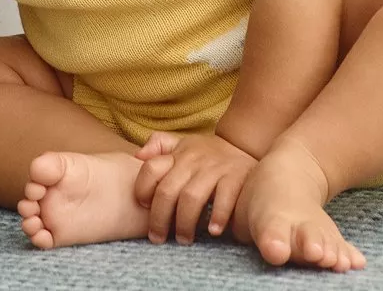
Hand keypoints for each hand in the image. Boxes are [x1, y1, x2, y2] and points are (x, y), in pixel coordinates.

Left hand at [133, 131, 256, 244]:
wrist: (244, 145)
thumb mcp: (182, 143)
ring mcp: (215, 168)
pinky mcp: (236, 177)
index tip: (144, 207)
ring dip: (185, 222)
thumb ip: (158, 145)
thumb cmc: (207, 152)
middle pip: (168, 190)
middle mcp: (193, 160)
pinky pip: (225, 198)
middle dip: (159, 218)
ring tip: (184, 239)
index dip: (143, 189)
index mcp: (178, 154)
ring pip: (191, 197)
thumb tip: (137, 156)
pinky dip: (218, 216)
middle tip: (158, 238)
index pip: (151, 169)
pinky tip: (213, 231)